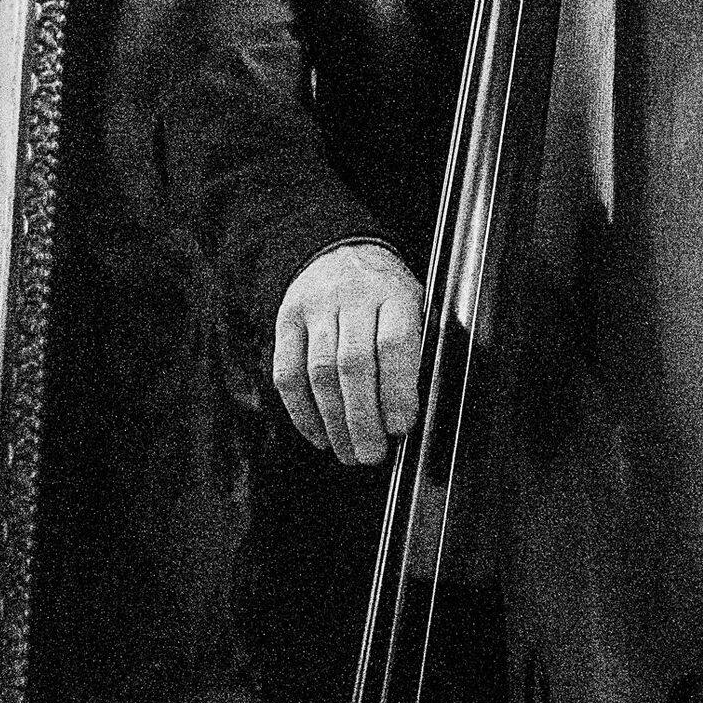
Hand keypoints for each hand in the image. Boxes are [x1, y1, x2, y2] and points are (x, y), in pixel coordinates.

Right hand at [273, 242, 422, 464]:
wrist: (342, 249)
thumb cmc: (385, 291)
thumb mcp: (414, 303)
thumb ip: (415, 349)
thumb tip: (410, 413)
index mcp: (393, 292)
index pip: (394, 343)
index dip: (397, 390)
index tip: (402, 426)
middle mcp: (353, 295)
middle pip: (354, 364)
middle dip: (363, 418)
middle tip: (372, 453)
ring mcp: (316, 306)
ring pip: (320, 372)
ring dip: (334, 422)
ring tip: (349, 451)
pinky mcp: (287, 319)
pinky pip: (287, 372)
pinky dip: (301, 411)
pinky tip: (318, 434)